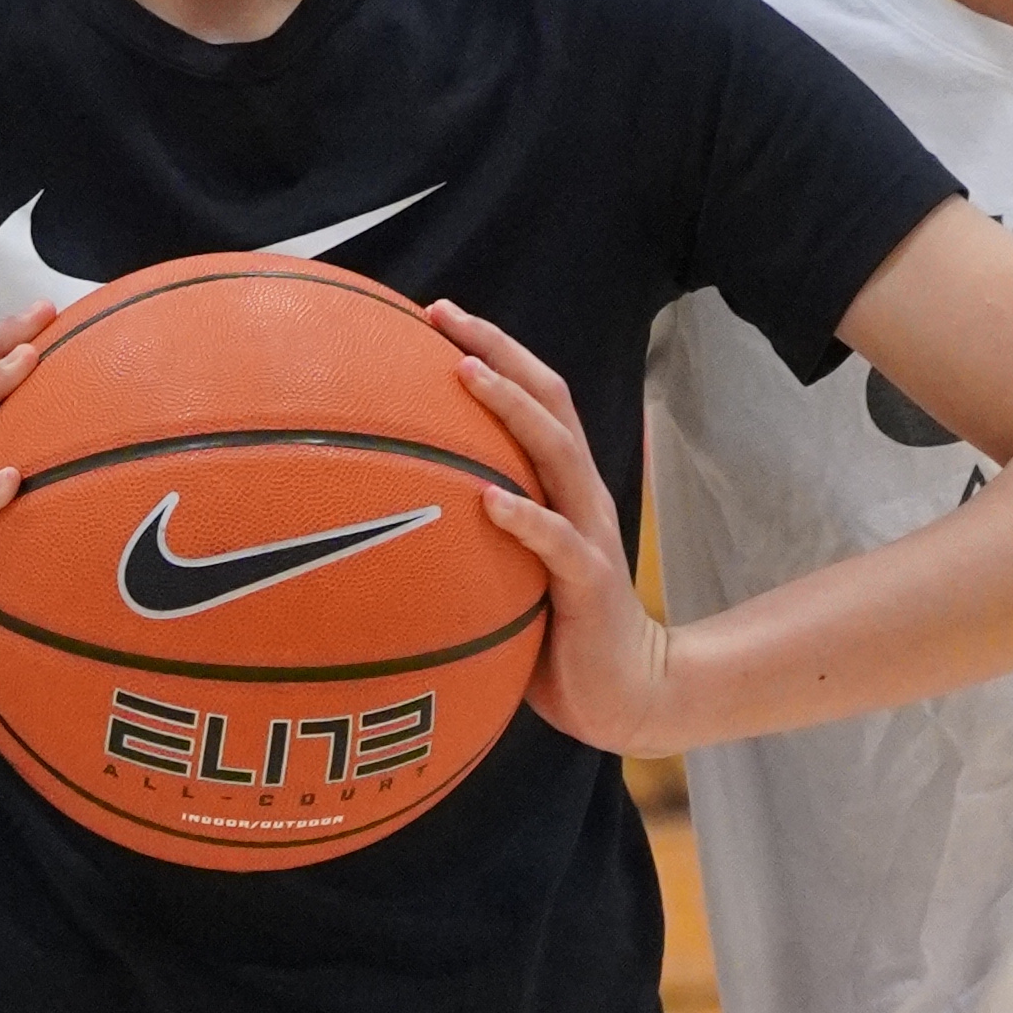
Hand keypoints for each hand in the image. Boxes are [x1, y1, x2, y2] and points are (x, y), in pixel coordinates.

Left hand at [423, 299, 671, 755]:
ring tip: (466, 375)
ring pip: (555, 453)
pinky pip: (557, 543)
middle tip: (442, 316)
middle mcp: (579, 497)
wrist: (628, 698)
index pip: (533, 399)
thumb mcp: (507, 575)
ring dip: (511, 410)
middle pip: (547, 401)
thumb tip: (385, 523)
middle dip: (496, 351)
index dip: (491, 350)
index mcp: (560, 489)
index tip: (433, 315)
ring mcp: (587, 535)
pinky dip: (524, 517)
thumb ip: (469, 539)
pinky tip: (489, 500)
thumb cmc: (555, 637)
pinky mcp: (589, 585)